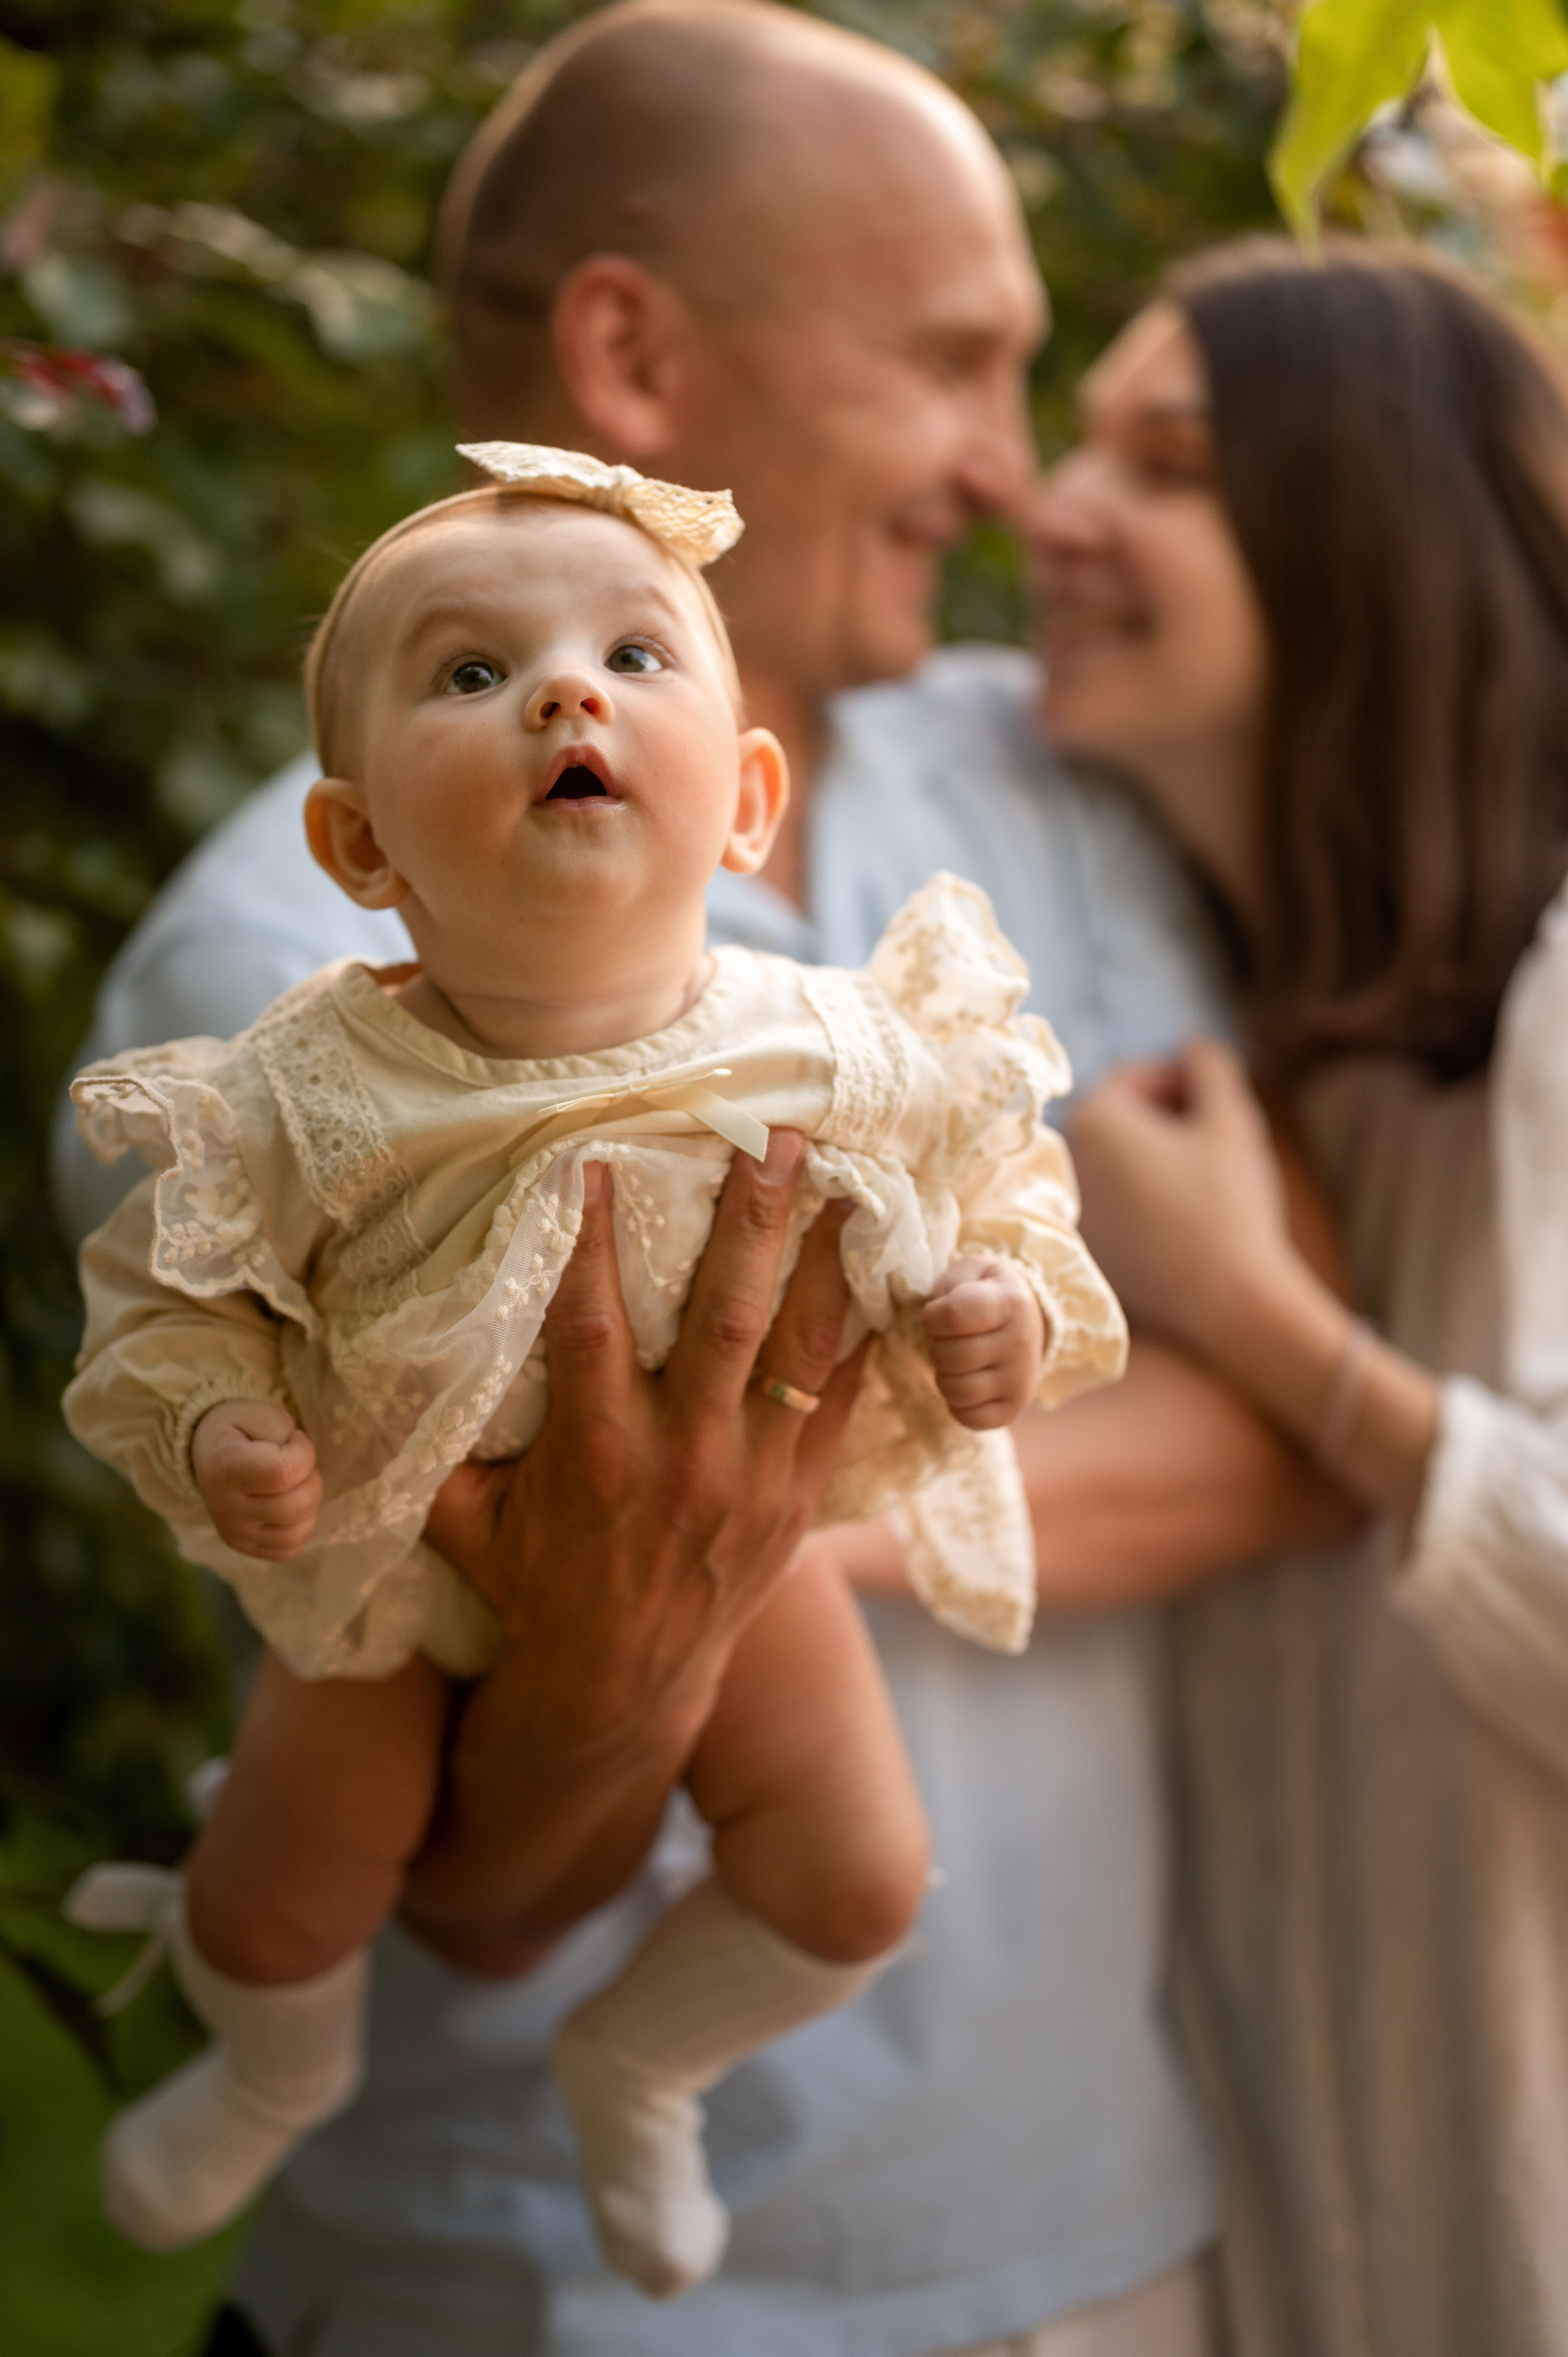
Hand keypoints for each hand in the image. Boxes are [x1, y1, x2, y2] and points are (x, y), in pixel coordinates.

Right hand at [191, 1398, 321, 1559]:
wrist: (210, 1454)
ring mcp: (235, 1533)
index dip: (304, 1453)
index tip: (295, 1439)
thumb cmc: (240, 1431)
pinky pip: (291, 1548)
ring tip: (293, 1484)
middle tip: (297, 1463)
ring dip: (310, 1504)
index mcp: (225, 1468)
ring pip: (298, 1531)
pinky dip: (301, 1526)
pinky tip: (290, 1505)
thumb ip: (282, 1435)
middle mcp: (225, 1508)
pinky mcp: (245, 1547)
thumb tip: (300, 1466)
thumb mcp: (258, 1414)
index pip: (283, 1472)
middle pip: (295, 1506)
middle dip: (311, 1479)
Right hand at [423, 1129, 866, 1761]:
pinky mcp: (800, 1490)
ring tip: (852, 1178)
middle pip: (725, 1316)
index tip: (598, 1153)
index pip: (592, 1322)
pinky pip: (843, 1397)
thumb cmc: (533, 1582)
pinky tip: (880, 1263)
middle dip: (752, 1218)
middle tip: (774, 1133)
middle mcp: (684, 1456)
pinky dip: (864, 1330)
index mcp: (596, 1452)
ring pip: (802, 1347)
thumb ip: (436, 1437)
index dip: (593, 1237)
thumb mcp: (463, 1520)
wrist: (623, 1683)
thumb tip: (382, 1347)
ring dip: (825, 1257)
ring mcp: (754, 1474)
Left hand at [923, 1256, 1044, 1429]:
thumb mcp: (974, 1271)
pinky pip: (968, 1419)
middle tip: (949, 1338)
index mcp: (1011, 1302)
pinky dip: (957, 1404)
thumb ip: (951, 1281)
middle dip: (936, 1345)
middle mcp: (1021, 1343)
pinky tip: (967, 1382)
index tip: (938, 1314)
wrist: (1027, 1323)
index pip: (951, 1316)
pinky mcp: (1014, 1408)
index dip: (932, 1317)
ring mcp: (1020, 1380)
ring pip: (956, 1390)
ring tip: (957, 1360)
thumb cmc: (988, 1294)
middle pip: (949, 1357)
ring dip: (944, 1375)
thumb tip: (940, 1310)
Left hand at [1069, 1038, 1299, 1359]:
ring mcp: (1072, 1209)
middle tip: (1214, 1136)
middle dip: (1165, 1118)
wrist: (1227, 1297)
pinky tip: (1186, 1216)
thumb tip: (1191, 1042)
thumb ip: (1209, 1066)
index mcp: (1092, 1119)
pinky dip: (1145, 1197)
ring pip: (1116, 1162)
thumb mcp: (1230, 1119)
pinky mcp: (1088, 1247)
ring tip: (1204, 1177)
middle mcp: (1067, 1162)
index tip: (1214, 1100)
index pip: (1131, 1078)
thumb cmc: (1228, 1202)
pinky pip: (1114, 1203)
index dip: (1178, 1080)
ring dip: (1155, 1156)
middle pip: (1117, 1119)